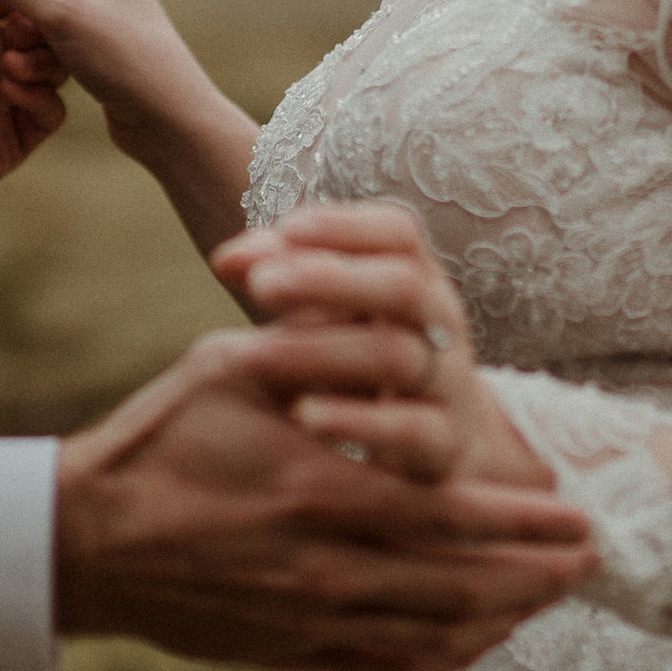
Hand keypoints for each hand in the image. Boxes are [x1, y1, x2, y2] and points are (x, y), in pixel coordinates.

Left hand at [0, 0, 69, 194]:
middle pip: (53, 27)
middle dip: (49, 21)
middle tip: (22, 24)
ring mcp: (4, 92)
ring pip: (59, 68)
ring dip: (42, 60)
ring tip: (7, 61)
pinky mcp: (13, 133)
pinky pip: (50, 112)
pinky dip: (37, 98)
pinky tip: (4, 91)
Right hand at [0, 0, 259, 249]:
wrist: (170, 121)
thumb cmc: (125, 59)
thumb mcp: (57, 15)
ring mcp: (93, 6)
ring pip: (32, 0)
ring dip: (14, 27)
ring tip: (11, 57)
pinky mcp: (90, 41)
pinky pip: (45, 33)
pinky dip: (32, 50)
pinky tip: (27, 75)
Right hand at [55, 315, 594, 670]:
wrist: (87, 543)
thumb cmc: (161, 441)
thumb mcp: (233, 370)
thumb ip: (316, 355)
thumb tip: (391, 332)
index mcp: (321, 493)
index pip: (453, 518)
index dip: (525, 522)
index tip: (579, 514)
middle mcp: (327, 569)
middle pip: (464, 586)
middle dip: (539, 574)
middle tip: (594, 558)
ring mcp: (312, 621)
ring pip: (438, 635)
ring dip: (507, 616)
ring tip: (553, 594)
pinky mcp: (293, 654)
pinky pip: (393, 668)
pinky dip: (451, 655)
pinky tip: (482, 636)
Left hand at [209, 202, 560, 500]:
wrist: (446, 442)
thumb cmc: (370, 358)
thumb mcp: (336, 314)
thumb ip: (283, 277)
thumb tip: (223, 260)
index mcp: (418, 278)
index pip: (399, 233)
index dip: (346, 225)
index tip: (287, 228)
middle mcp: (441, 324)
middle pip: (402, 287)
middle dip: (328, 280)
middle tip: (260, 285)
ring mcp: (448, 384)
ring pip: (398, 357)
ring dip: (319, 351)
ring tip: (249, 354)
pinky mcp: (443, 445)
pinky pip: (409, 430)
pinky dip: (355, 422)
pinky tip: (302, 416)